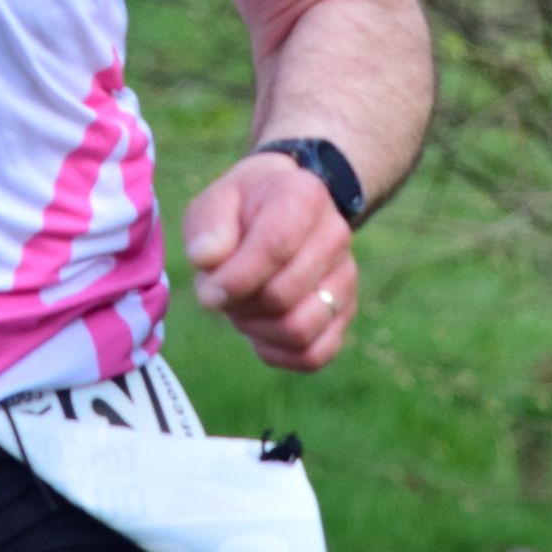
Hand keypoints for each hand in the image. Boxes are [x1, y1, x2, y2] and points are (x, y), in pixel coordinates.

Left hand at [183, 151, 357, 371]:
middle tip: (221, 292)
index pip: (276, 246)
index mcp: (304, 196)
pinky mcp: (344, 314)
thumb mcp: (215, 202)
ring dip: (257, 329)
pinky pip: (313, 355)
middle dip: (239, 304)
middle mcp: (335, 236)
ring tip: (241, 307)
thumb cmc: (241, 211)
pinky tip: (258, 331)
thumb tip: (206, 260)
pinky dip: (277, 352)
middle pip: (283, 295)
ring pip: (300, 330)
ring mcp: (345, 277)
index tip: (207, 290)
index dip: (236, 278)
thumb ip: (208, 226)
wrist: (278, 212)